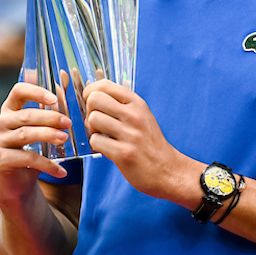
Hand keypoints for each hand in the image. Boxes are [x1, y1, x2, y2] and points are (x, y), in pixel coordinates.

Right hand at [0, 82, 71, 205]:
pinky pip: (28, 158)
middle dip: (50, 118)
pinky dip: (48, 165)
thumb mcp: (42, 129)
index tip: (54, 99)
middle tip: (68, 123)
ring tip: (64, 139)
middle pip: (26, 115)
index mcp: (11, 110)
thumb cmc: (32, 150)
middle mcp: (1, 123)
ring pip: (26, 134)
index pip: (18, 91)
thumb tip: (67, 78)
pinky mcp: (1, 159)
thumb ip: (52, 107)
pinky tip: (62, 171)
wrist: (17, 183)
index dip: (36, 91)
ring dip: (48, 135)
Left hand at [84, 79, 189, 199]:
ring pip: (93, 119)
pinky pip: (96, 141)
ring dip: (92, 129)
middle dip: (89, 111)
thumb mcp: (141, 115)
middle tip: (98, 122)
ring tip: (103, 136)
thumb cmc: (149, 142)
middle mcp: (134, 115)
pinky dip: (97, 145)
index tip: (91, 102)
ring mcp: (130, 134)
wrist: (166, 169)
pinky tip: (108, 148)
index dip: (90, 91)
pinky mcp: (123, 153)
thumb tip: (92, 93)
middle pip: (94, 99)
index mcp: (137, 103)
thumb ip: (121, 104)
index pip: (104, 85)